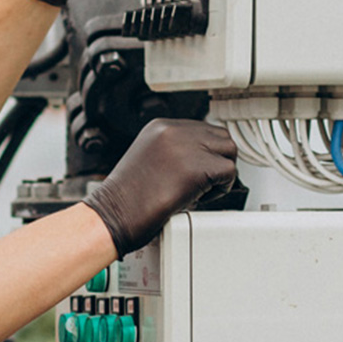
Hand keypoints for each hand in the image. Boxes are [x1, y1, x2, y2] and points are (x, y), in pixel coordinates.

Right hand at [83, 120, 238, 255]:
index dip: (207, 152)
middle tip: (206, 181)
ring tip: (202, 189)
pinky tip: (200, 197)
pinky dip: (221, 189)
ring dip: (222, 172)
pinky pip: (229, 172)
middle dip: (218, 158)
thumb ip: (174, 151)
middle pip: (220, 136)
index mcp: (161, 127)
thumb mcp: (148, 159)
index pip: (203, 128)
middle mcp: (174, 131)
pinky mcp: (197, 168)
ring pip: (229, 151)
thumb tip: (201, 158)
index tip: (201, 169)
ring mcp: (187, 147)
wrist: (113, 215)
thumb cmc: (126, 198)